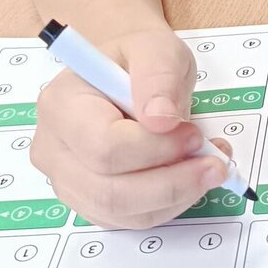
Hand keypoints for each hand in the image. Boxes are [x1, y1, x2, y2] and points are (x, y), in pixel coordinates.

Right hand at [31, 25, 228, 228]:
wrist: (127, 74)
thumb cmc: (137, 60)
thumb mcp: (156, 47)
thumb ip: (158, 75)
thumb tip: (161, 118)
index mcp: (62, 103)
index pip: (104, 147)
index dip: (155, 149)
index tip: (194, 135)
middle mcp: (54, 148)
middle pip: (109, 191)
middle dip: (172, 182)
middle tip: (214, 163)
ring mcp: (68, 181)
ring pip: (122, 212)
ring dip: (176, 196)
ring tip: (208, 167)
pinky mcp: (90, 202)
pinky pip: (130, 220)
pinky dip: (169, 205)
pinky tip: (189, 176)